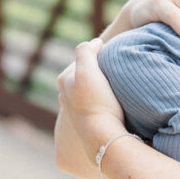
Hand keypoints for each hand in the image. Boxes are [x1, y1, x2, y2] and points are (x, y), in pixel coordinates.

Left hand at [57, 39, 124, 159]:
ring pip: (89, 92)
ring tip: (115, 89)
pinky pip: (95, 106)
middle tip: (114, 72)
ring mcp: (75, 112)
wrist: (103, 136)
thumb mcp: (87, 70)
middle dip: (96, 72)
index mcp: (64, 80)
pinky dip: (102, 102)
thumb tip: (95, 42)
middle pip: (84, 75)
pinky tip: (113, 104)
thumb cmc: (97, 102)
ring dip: (100, 88)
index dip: (97, 55)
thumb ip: (86, 50)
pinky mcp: (87, 124)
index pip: (82, 59)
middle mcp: (65, 96)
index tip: (111, 58)